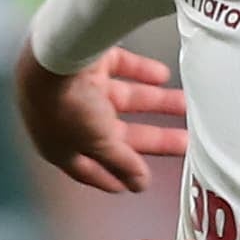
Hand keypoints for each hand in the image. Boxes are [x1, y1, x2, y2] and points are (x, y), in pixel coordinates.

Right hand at [16, 47, 186, 194]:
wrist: (54, 56)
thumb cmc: (64, 105)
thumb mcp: (99, 144)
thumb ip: (121, 163)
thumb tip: (138, 183)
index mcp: (62, 146)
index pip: (92, 169)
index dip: (115, 177)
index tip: (137, 183)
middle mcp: (70, 118)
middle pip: (119, 133)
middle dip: (153, 139)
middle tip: (183, 142)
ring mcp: (82, 89)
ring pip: (126, 99)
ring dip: (157, 103)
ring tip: (185, 106)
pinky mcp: (90, 61)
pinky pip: (122, 67)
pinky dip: (143, 71)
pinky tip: (162, 76)